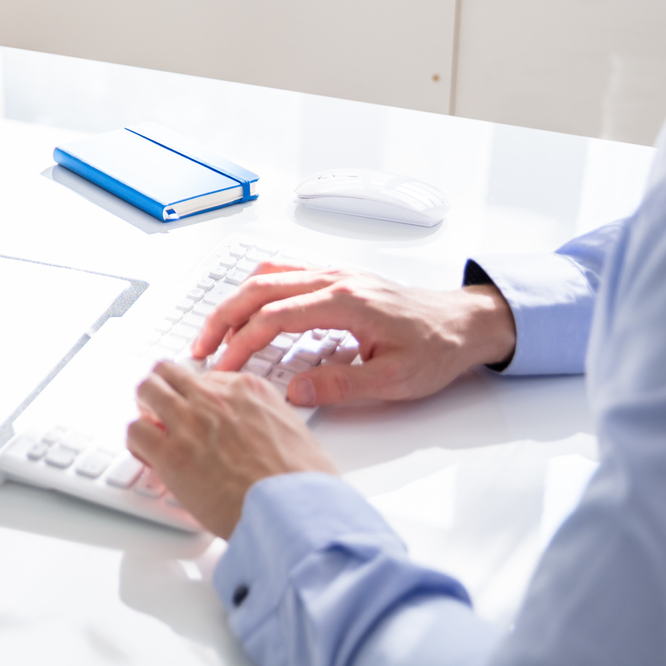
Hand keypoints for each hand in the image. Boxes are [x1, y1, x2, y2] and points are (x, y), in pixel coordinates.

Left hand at [126, 362, 336, 538]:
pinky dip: (138, 442)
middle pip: (170, 372)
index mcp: (248, 390)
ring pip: (147, 390)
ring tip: (152, 429)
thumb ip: (268, 421)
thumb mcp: (295, 431)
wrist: (295, 511)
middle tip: (163, 410)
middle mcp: (215, 399)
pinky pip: (136, 431)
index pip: (206, 377)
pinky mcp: (172, 455)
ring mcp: (190, 423)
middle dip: (163, 389)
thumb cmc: (302, 483)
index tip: (195, 411)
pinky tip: (149, 456)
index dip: (196, 397)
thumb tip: (261, 432)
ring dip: (145, 408)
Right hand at [191, 264, 515, 407]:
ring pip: (267, 277)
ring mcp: (334, 274)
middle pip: (259, 288)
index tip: (222, 369)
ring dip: (235, 302)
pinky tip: (249, 309)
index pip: (274, 317)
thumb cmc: (436, 348)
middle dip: (223, 318)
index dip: (241, 344)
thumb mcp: (395, 379)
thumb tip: (294, 392)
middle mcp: (335, 279)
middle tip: (201, 348)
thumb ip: (342, 385)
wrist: (464, 323)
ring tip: (216, 333)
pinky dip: (257, 290)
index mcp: (346, 302)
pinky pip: (284, 274)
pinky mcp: (336, 278)